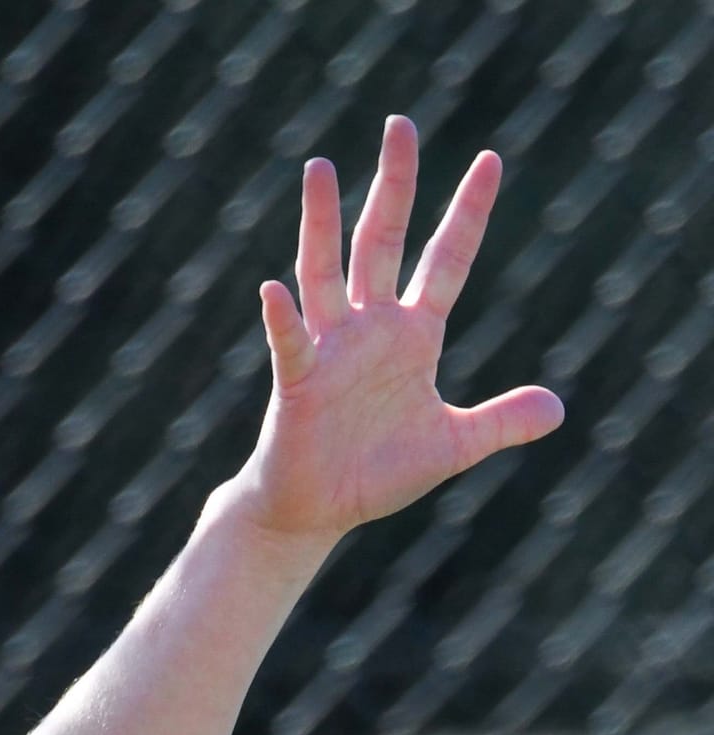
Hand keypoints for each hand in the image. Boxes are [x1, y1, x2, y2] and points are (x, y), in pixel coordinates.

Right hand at [235, 114, 562, 544]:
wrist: (315, 510)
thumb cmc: (376, 476)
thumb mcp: (451, 448)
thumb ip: (500, 423)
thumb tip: (558, 410)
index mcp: (413, 334)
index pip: (446, 259)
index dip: (468, 212)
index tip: (490, 160)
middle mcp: (370, 326)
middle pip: (383, 239)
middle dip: (393, 184)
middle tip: (400, 125)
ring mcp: (331, 348)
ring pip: (325, 271)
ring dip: (323, 222)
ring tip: (321, 169)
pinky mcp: (298, 382)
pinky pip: (291, 343)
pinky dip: (282, 318)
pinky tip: (273, 290)